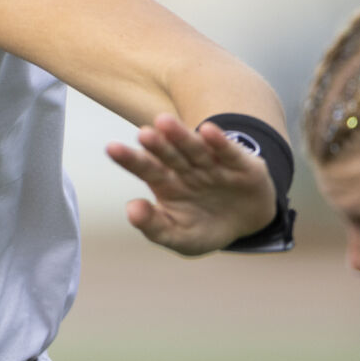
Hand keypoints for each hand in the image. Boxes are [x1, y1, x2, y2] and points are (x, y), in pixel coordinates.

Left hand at [106, 114, 276, 255]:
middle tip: (142, 134)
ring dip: (182, 136)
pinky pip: (228, 152)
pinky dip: (219, 142)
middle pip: (168, 155)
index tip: (111, 148)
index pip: (145, 168)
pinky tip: (208, 130)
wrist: (247, 225)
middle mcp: (185, 168)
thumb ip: (154, 226)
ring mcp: (212, 164)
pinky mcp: (240, 165)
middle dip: (156, 145)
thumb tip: (131, 209)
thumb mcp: (179, 237)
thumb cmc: (205, 228)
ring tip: (165, 123)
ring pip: (194, 149)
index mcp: (165, 182)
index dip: (129, 159)